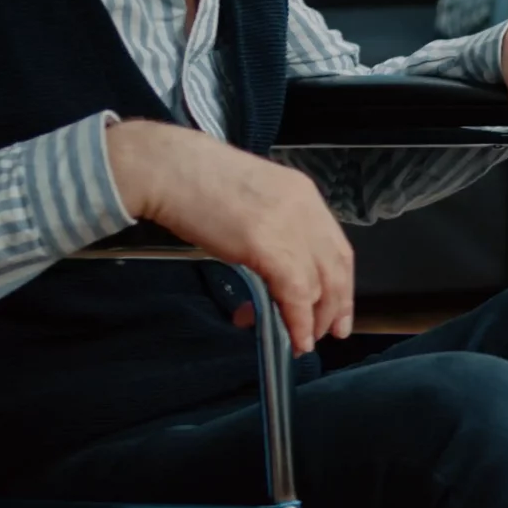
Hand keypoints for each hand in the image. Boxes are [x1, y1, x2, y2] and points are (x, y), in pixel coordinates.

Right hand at [105, 120, 355, 355]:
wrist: (166, 168)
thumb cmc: (194, 180)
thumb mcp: (251, 198)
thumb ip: (271, 227)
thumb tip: (273, 264)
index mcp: (302, 192)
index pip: (336, 244)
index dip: (341, 280)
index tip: (337, 306)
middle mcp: (305, 207)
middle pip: (337, 265)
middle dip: (337, 305)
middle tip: (330, 332)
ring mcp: (289, 225)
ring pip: (321, 283)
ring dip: (316, 318)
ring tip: (303, 339)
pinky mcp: (269, 246)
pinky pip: (297, 292)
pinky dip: (299, 320)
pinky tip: (295, 337)